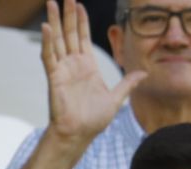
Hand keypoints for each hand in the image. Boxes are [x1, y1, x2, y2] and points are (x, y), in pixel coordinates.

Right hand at [42, 0, 146, 145]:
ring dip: (54, 21)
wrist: (80, 134)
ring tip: (50, 3)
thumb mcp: (116, 98)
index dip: (82, 21)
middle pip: (70, 33)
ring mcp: (63, 69)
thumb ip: (128, 83)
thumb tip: (144, 73)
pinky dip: (47, 41)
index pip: (83, 37)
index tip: (79, 4)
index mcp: (88, 66)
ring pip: (57, 39)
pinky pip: (49, 56)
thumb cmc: (94, 119)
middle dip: (68, 14)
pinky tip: (46, 27)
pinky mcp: (54, 76)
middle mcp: (74, 64)